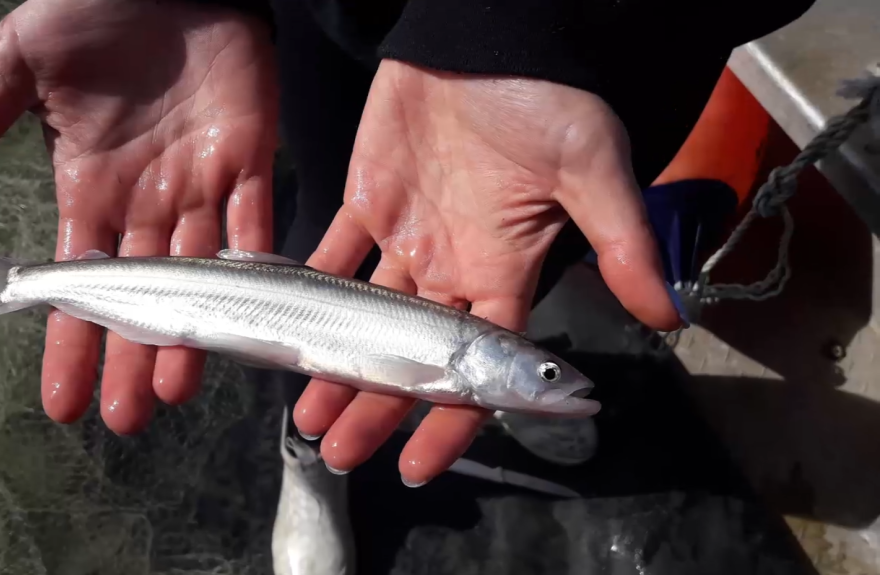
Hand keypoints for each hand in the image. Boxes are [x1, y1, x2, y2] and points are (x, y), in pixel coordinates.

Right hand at [0, 0, 278, 433]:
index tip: (62, 402)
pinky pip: (255, 221)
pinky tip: (253, 314)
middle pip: (142, 295)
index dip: (70, 340)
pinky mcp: (249, 159)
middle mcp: (146, 203)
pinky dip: (257, 265)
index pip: (79, 281)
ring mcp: (199, 186)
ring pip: (199, 274)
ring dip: (193, 329)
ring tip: (178, 387)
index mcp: (90, 189)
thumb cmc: (89, 14)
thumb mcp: (14, 68)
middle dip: (131, 355)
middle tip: (127, 417)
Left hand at [295, 60, 681, 485]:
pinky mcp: (368, 199)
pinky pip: (332, 251)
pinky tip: (287, 328)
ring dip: (337, 363)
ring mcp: (408, 236)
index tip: (420, 463)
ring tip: (307, 413)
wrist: (488, 35)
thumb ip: (620, 244)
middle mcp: (453, 265)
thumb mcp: (592, 169)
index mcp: (504, 269)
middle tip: (339, 449)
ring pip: (367, 315)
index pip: (478, 362)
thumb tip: (673, 316)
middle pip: (413, 353)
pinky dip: (308, 286)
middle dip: (379, 404)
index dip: (453, 416)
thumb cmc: (547, 97)